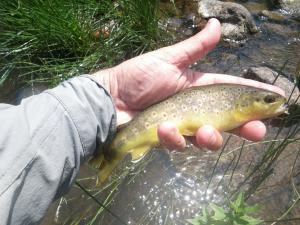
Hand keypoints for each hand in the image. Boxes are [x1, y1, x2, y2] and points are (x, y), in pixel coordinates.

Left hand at [93, 18, 283, 150]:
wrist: (111, 98)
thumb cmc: (137, 77)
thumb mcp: (168, 59)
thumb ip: (194, 48)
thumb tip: (216, 23)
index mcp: (198, 87)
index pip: (231, 90)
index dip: (253, 95)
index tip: (275, 99)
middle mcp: (194, 108)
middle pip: (227, 120)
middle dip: (246, 126)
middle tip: (259, 130)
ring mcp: (182, 126)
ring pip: (208, 137)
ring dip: (210, 137)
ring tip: (204, 132)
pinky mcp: (168, 139)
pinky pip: (179, 144)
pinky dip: (175, 138)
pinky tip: (166, 129)